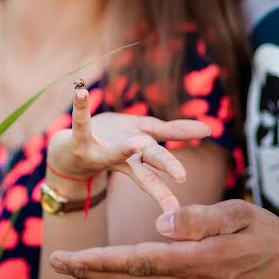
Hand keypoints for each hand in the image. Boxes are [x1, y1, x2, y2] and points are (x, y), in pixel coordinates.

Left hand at [47, 86, 211, 211]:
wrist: (72, 153)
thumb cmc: (114, 143)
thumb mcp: (146, 136)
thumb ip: (175, 132)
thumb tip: (207, 130)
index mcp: (139, 159)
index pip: (159, 164)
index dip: (172, 169)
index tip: (183, 187)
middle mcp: (122, 159)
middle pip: (145, 166)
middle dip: (163, 170)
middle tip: (181, 177)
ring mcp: (100, 151)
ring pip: (114, 152)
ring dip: (125, 148)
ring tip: (137, 144)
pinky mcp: (79, 139)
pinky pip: (80, 122)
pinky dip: (80, 106)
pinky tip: (80, 92)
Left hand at [49, 199, 278, 278]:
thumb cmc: (270, 241)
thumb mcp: (240, 215)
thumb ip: (198, 218)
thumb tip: (158, 222)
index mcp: (194, 261)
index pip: (133, 261)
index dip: (97, 260)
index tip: (68, 257)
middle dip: (87, 273)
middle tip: (56, 262)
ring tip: (76, 268)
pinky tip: (114, 276)